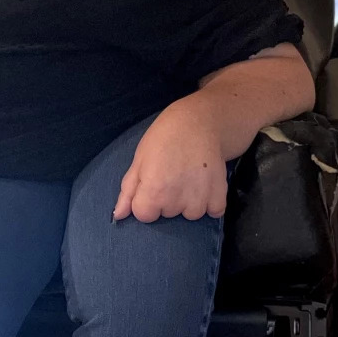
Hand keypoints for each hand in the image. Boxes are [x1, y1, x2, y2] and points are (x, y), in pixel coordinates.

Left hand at [114, 96, 227, 222]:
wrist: (199, 120)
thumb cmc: (164, 136)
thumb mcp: (140, 158)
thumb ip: (128, 190)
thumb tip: (118, 216)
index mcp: (152, 191)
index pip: (144, 215)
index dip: (146, 199)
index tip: (153, 182)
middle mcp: (175, 201)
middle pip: (168, 214)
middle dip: (168, 199)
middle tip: (174, 173)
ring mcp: (199, 200)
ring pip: (190, 215)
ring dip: (190, 202)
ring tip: (190, 177)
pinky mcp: (219, 196)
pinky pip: (214, 211)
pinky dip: (211, 202)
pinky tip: (206, 183)